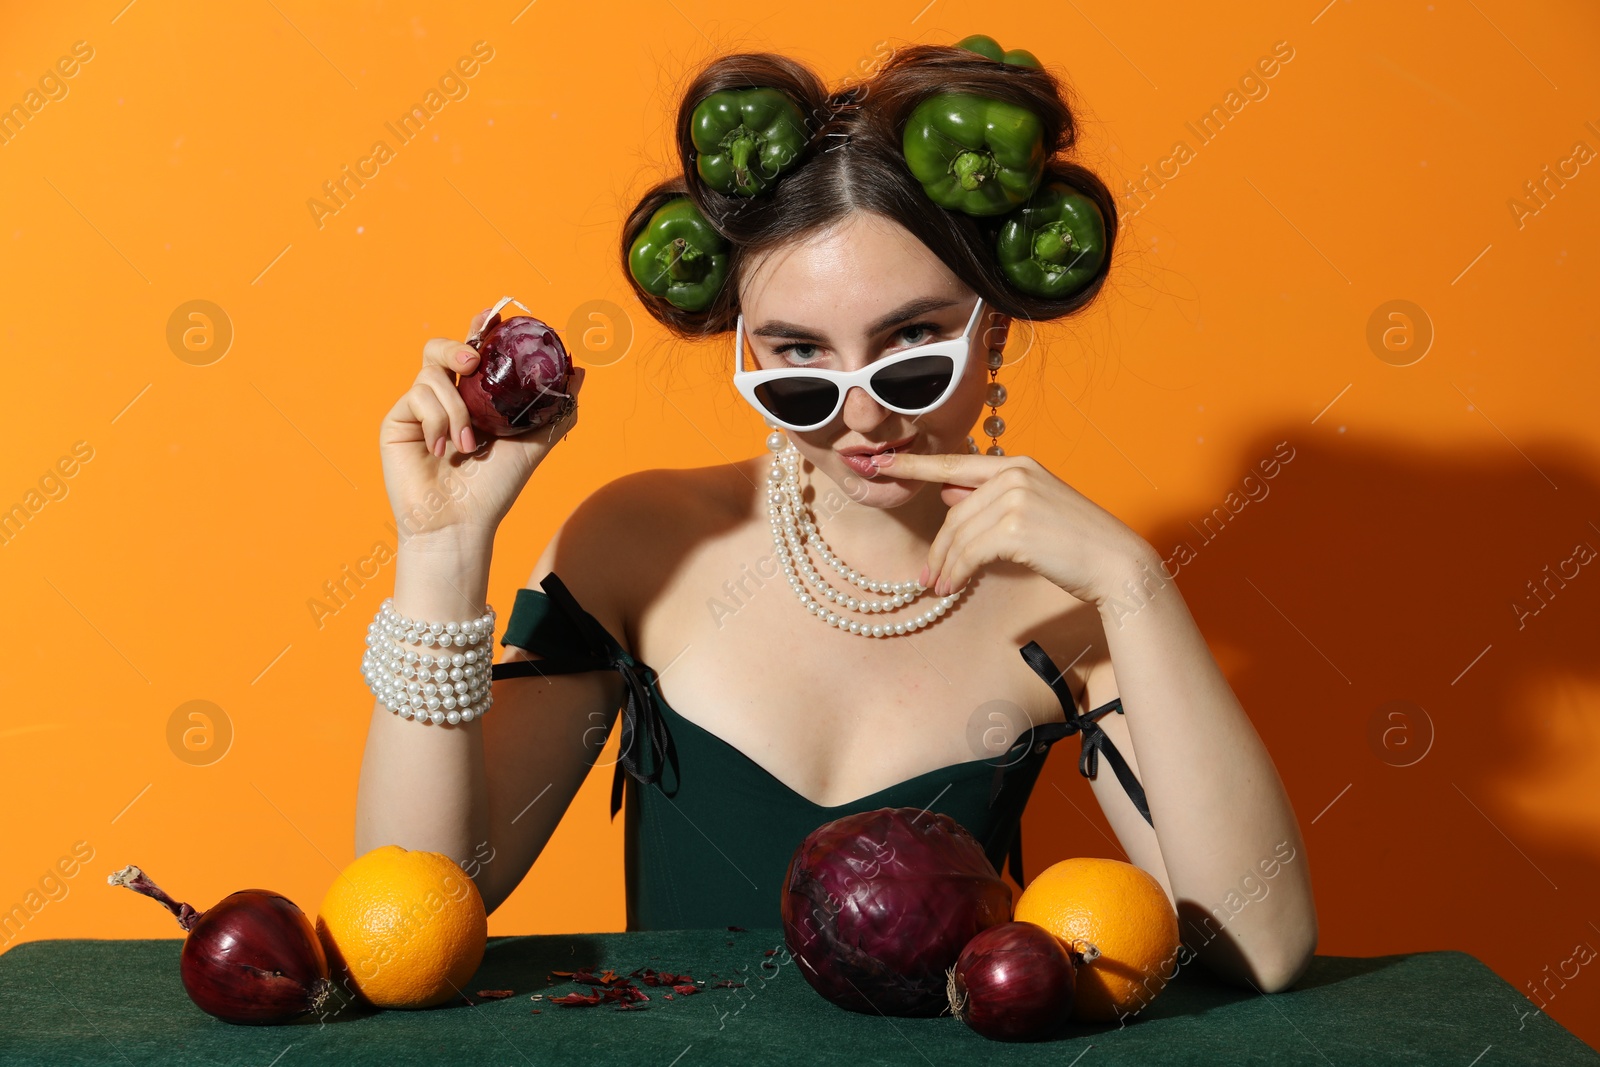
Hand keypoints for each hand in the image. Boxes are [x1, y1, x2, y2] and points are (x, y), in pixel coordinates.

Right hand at [379, 307, 584, 543]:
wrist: (460, 522)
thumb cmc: (494, 488)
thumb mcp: (534, 444)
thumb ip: (557, 408)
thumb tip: (580, 371)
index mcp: (474, 399)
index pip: (473, 352)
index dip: (479, 328)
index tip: (493, 315)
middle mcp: (444, 398)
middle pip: (440, 348)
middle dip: (458, 343)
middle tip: (474, 359)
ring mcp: (418, 409)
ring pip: (432, 372)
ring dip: (456, 406)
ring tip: (467, 443)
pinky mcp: (397, 421)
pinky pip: (416, 396)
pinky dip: (437, 420)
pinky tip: (444, 450)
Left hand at [873, 451, 1149, 606]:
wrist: (1115, 562)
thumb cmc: (1075, 541)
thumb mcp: (1033, 508)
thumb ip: (991, 498)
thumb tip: (948, 493)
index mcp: (1017, 464)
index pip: (953, 463)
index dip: (913, 464)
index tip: (878, 463)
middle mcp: (1014, 473)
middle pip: (953, 512)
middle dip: (937, 547)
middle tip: (927, 575)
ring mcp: (1014, 498)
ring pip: (958, 534)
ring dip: (944, 565)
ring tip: (938, 586)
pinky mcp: (1015, 527)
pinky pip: (969, 552)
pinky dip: (956, 572)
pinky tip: (952, 586)